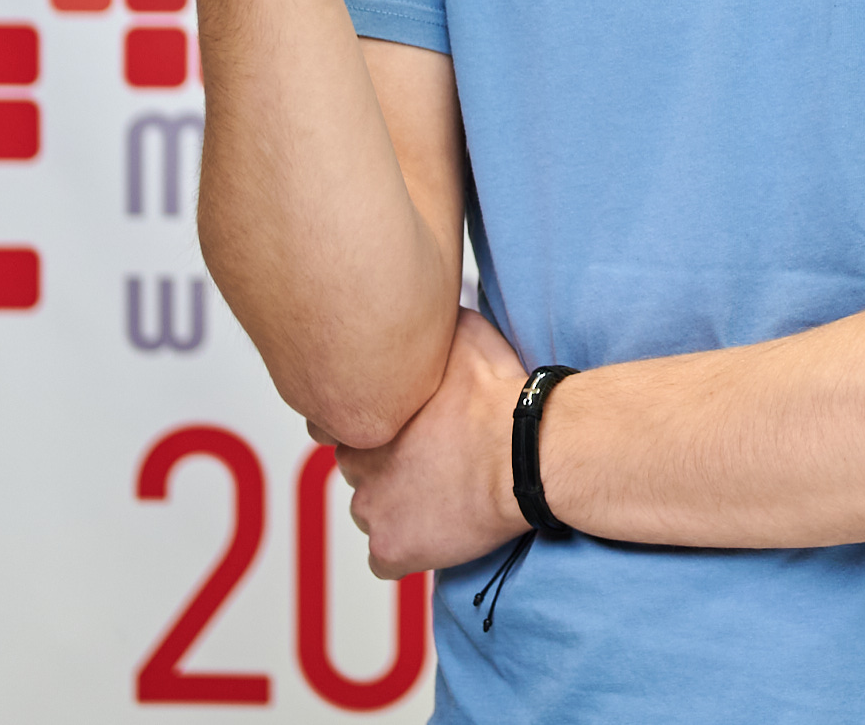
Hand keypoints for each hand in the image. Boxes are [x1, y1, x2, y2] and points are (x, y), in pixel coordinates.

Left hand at [331, 309, 530, 578]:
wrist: (525, 451)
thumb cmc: (499, 394)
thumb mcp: (462, 332)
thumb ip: (429, 327)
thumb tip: (422, 307)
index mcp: (366, 414)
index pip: (339, 422)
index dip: (374, 424)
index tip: (405, 427)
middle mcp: (357, 461)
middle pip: (355, 467)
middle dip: (384, 464)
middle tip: (428, 459)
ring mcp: (372, 507)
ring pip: (370, 511)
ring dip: (395, 506)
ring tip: (438, 497)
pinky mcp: (393, 547)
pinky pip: (386, 558)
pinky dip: (407, 549)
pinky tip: (436, 532)